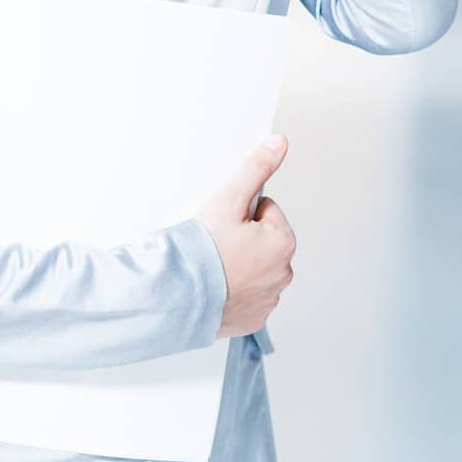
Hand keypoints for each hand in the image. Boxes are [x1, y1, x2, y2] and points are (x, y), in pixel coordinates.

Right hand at [194, 133, 295, 338]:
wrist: (178, 297)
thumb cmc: (203, 250)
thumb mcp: (230, 199)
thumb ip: (257, 168)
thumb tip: (279, 143)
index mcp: (283, 241)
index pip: (267, 211)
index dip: (242, 213)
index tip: (225, 225)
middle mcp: (283, 273)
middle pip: (264, 240)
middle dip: (245, 238)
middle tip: (218, 245)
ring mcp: (269, 299)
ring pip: (256, 268)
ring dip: (241, 264)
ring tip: (214, 266)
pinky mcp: (255, 319)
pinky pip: (249, 295)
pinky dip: (236, 290)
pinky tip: (217, 286)